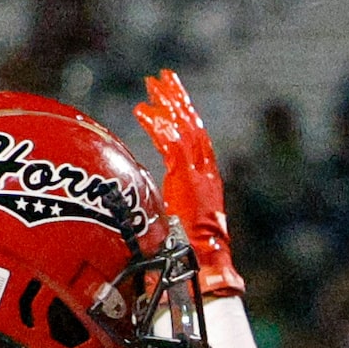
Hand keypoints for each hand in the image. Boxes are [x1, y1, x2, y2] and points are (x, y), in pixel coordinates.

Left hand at [134, 69, 241, 299]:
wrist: (204, 269)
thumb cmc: (190, 256)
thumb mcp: (175, 225)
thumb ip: (165, 210)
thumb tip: (142, 213)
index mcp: (205, 183)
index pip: (195, 142)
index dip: (182, 119)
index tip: (168, 101)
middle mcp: (206, 175)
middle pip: (192, 127)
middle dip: (177, 101)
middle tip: (163, 78)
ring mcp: (198, 177)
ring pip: (184, 130)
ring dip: (168, 105)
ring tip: (154, 83)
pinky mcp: (186, 182)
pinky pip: (171, 148)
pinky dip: (158, 128)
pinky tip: (144, 112)